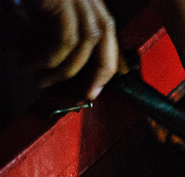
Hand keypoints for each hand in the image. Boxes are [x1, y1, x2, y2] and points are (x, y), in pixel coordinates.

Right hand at [2, 0, 117, 99]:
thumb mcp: (33, 16)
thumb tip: (66, 69)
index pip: (106, 29)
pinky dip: (48, 59)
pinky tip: (27, 63)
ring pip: (83, 42)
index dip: (108, 59)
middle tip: (85, 93)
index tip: (97, 85)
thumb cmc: (11, 1)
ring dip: (63, 69)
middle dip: (99, 69)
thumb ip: (51, 35)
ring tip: (38, 79)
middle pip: (103, 34)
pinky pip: (63, 39)